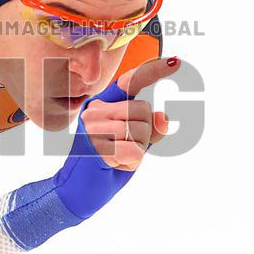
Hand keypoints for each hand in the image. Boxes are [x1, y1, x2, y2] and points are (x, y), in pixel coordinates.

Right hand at [80, 56, 178, 170]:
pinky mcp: (95, 145)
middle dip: (144, 134)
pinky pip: (134, 150)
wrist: (78, 191)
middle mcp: (95, 110)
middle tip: (123, 149)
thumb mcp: (133, 145)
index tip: (176, 62)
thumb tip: (163, 116)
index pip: (130, 81)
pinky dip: (130, 162)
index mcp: (102, 105)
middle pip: (143, 110)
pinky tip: (114, 165)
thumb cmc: (106, 166)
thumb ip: (150, 130)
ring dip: (137, 150)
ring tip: (117, 158)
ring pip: (140, 130)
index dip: (153, 70)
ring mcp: (92, 126)